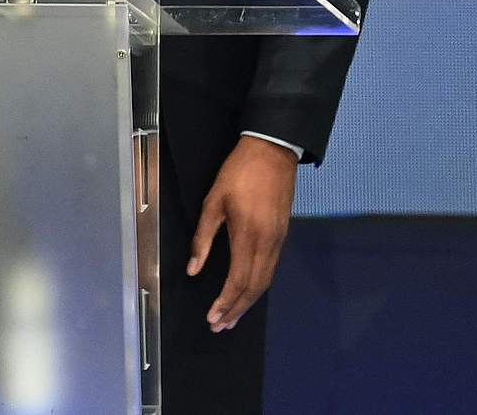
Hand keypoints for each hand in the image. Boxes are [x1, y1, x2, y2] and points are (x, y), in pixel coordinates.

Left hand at [187, 135, 297, 332]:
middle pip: (255, 287)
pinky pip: (271, 268)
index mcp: (247, 235)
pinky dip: (259, 285)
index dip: (225, 302)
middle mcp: (268, 242)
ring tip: (232, 316)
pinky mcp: (283, 233)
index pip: (238, 280)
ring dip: (249, 301)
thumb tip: (193, 269)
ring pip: (266, 280)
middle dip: (237, 309)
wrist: (273, 149)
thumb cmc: (238, 172)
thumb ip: (203, 239)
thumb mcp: (213, 201)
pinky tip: (248, 290)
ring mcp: (279, 239)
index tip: (213, 318)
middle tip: (220, 326)